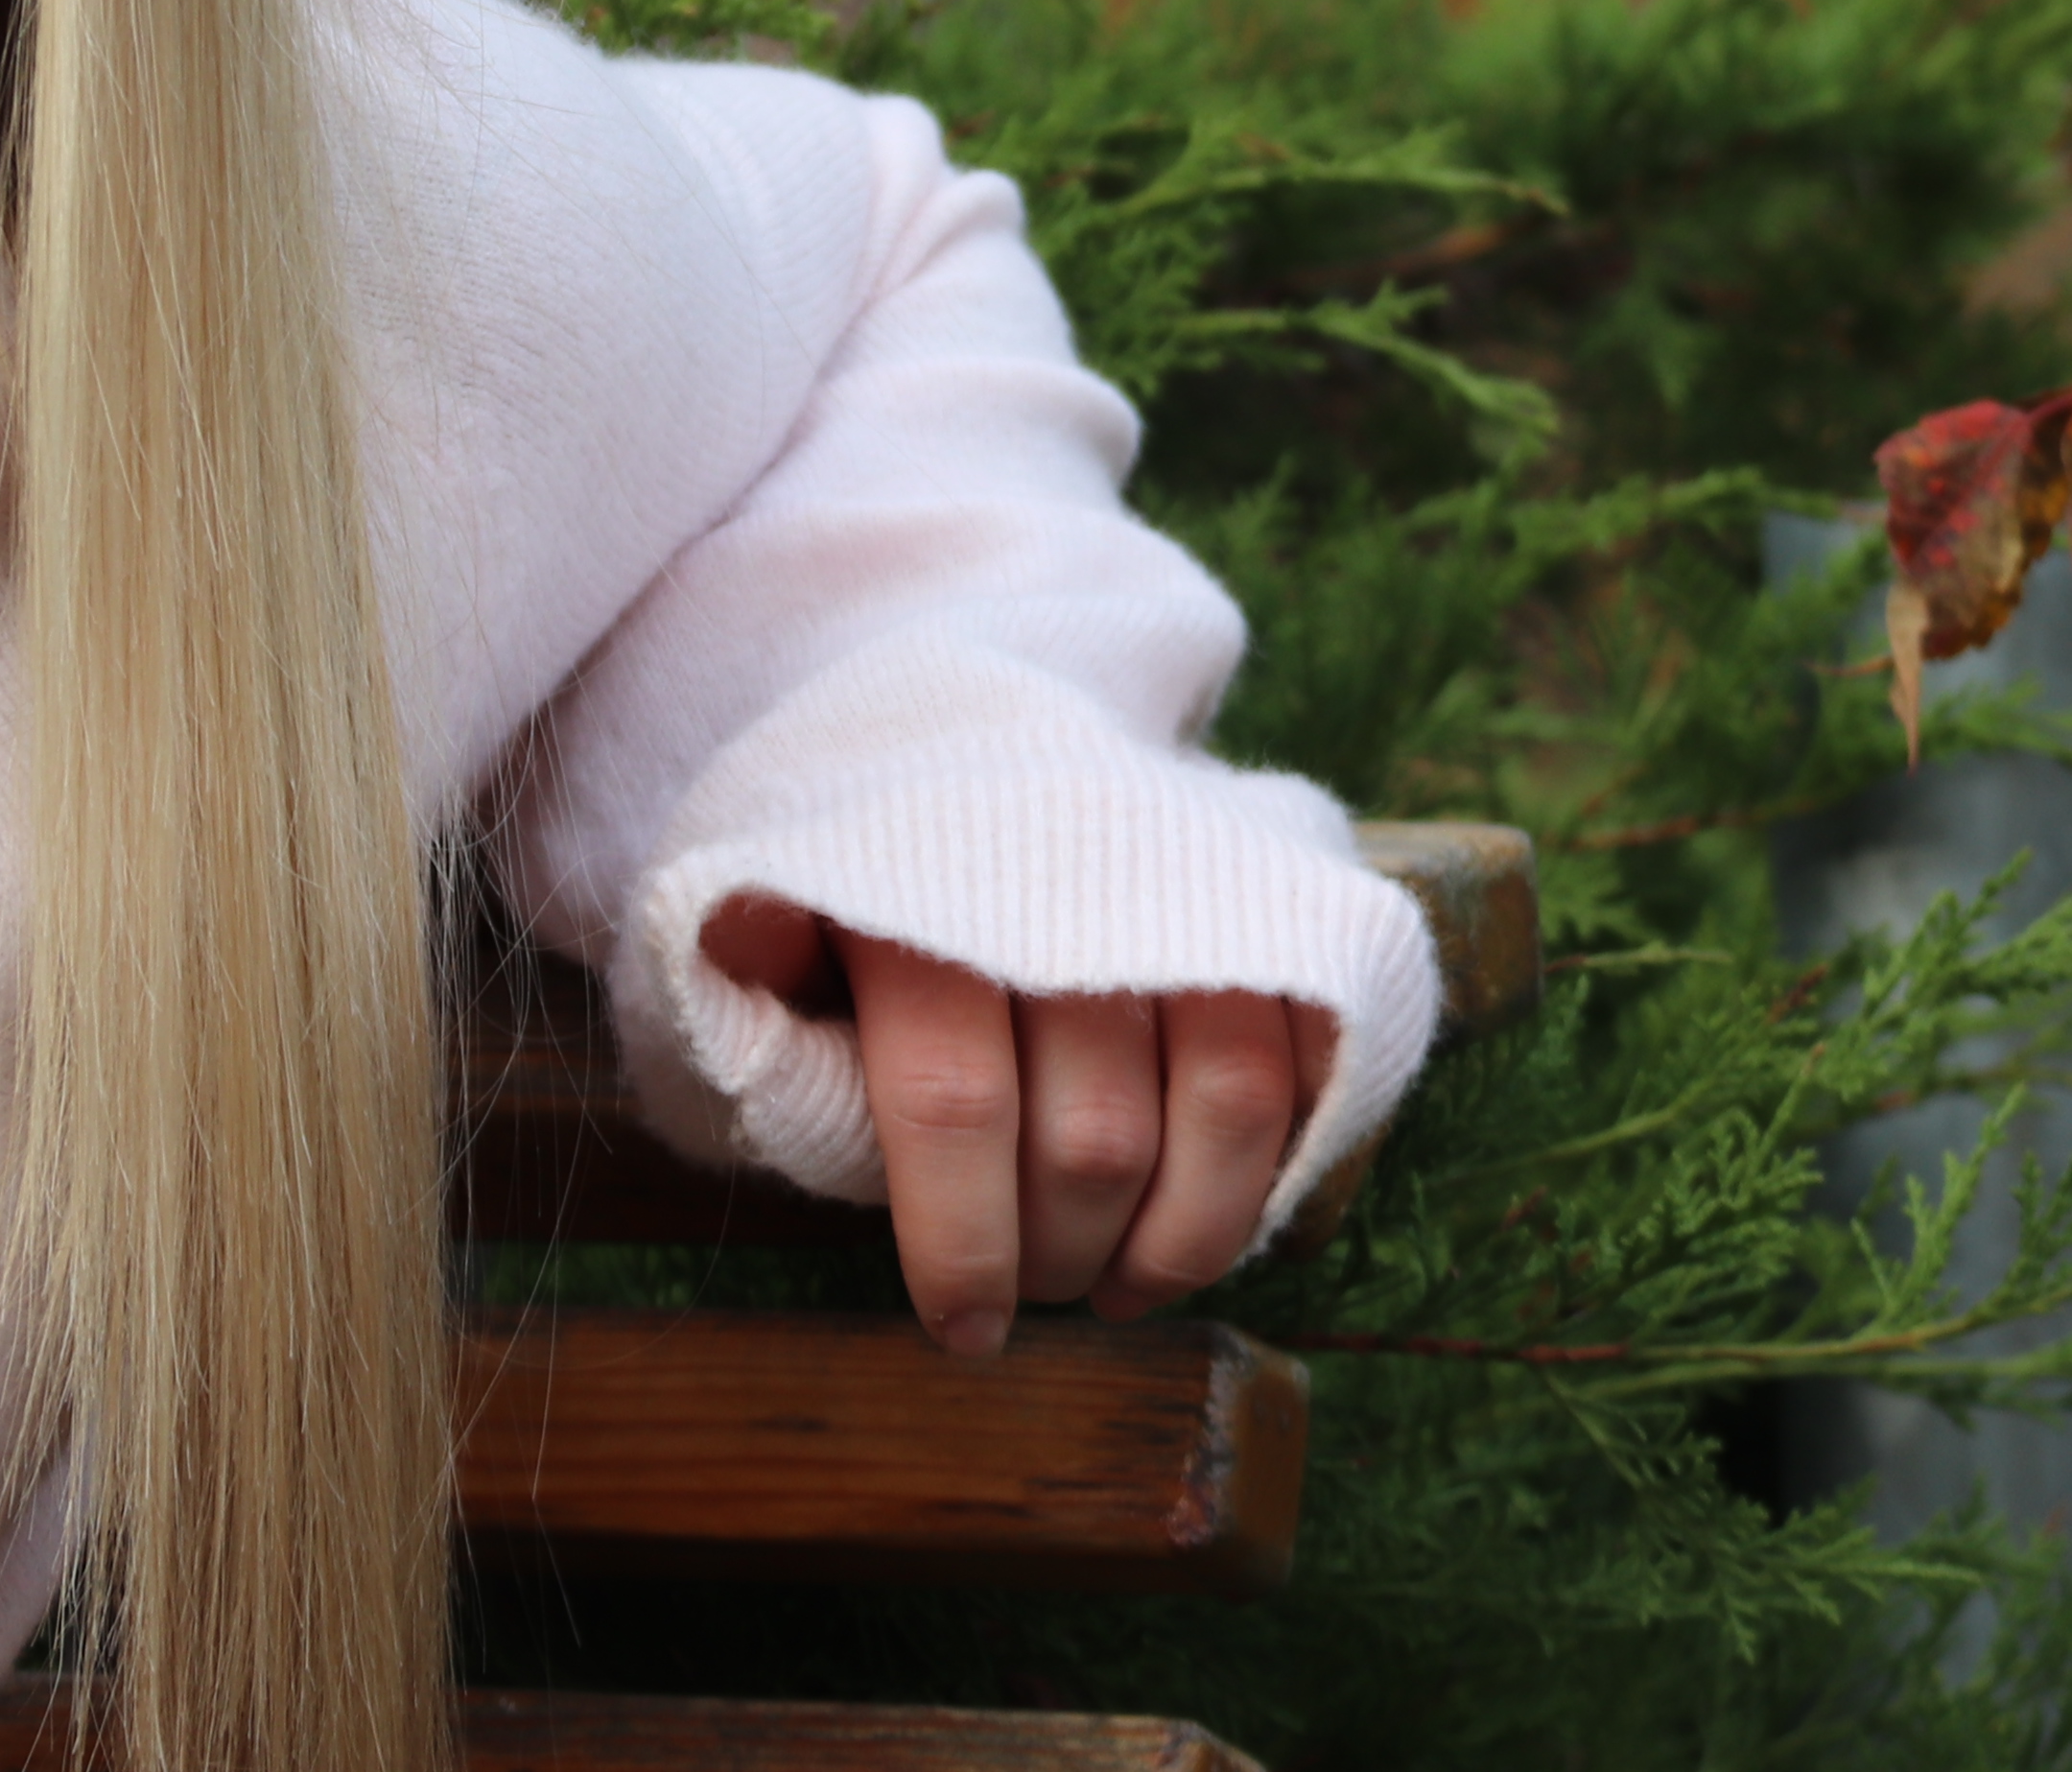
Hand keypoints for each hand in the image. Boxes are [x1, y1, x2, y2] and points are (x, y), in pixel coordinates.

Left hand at [695, 894, 1328, 1358]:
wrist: (963, 744)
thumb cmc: (845, 886)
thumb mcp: (754, 928)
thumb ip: (760, 1006)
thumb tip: (763, 1035)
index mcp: (915, 879)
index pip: (953, 1097)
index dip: (962, 1243)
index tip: (963, 1327)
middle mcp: (1068, 866)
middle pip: (1097, 1131)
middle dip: (1059, 1253)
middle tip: (1029, 1288)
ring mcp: (1190, 872)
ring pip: (1232, 1101)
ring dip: (1181, 1238)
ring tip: (1120, 1278)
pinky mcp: (1279, 891)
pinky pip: (1316, 1054)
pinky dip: (1278, 1161)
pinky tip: (1211, 1211)